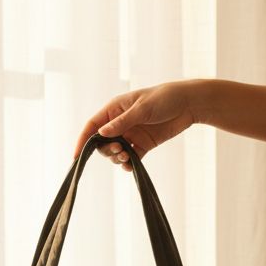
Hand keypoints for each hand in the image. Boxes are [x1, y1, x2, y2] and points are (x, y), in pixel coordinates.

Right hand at [72, 80, 199, 169]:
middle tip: (120, 151)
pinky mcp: (143, 144)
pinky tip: (132, 166)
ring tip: (128, 157)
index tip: (77, 156)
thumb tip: (101, 133)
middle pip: (102, 142)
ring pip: (115, 152)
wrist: (189, 104)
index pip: (92, 126)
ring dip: (117, 158)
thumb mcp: (142, 108)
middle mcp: (120, 123)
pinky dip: (129, 164)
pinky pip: (131, 158)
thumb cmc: (165, 98)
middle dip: (107, 150)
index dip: (83, 140)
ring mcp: (131, 134)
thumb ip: (122, 122)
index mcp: (115, 109)